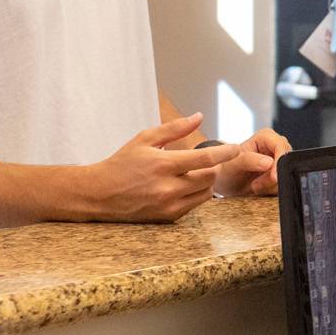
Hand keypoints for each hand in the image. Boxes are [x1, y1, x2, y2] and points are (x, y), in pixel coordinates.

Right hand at [82, 114, 247, 221]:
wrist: (99, 194)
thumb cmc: (122, 163)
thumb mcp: (145, 139)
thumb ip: (174, 128)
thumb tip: (199, 117)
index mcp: (163, 164)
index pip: (205, 159)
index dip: (225, 153)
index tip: (236, 147)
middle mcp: (167, 187)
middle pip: (210, 177)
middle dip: (213, 167)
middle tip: (206, 161)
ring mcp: (168, 205)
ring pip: (206, 193)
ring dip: (206, 182)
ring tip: (193, 173)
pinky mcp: (167, 218)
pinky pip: (194, 205)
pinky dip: (195, 194)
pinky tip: (184, 186)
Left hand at [213, 129, 291, 197]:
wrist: (224, 183)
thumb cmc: (225, 170)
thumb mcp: (231, 164)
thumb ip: (248, 160)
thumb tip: (269, 162)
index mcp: (266, 137)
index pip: (281, 146)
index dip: (279, 162)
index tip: (273, 177)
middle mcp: (275, 147)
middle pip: (286, 162)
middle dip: (272, 177)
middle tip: (256, 185)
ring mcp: (279, 161)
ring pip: (287, 176)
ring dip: (270, 186)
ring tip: (254, 186)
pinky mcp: (280, 174)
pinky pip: (283, 185)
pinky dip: (271, 191)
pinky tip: (259, 189)